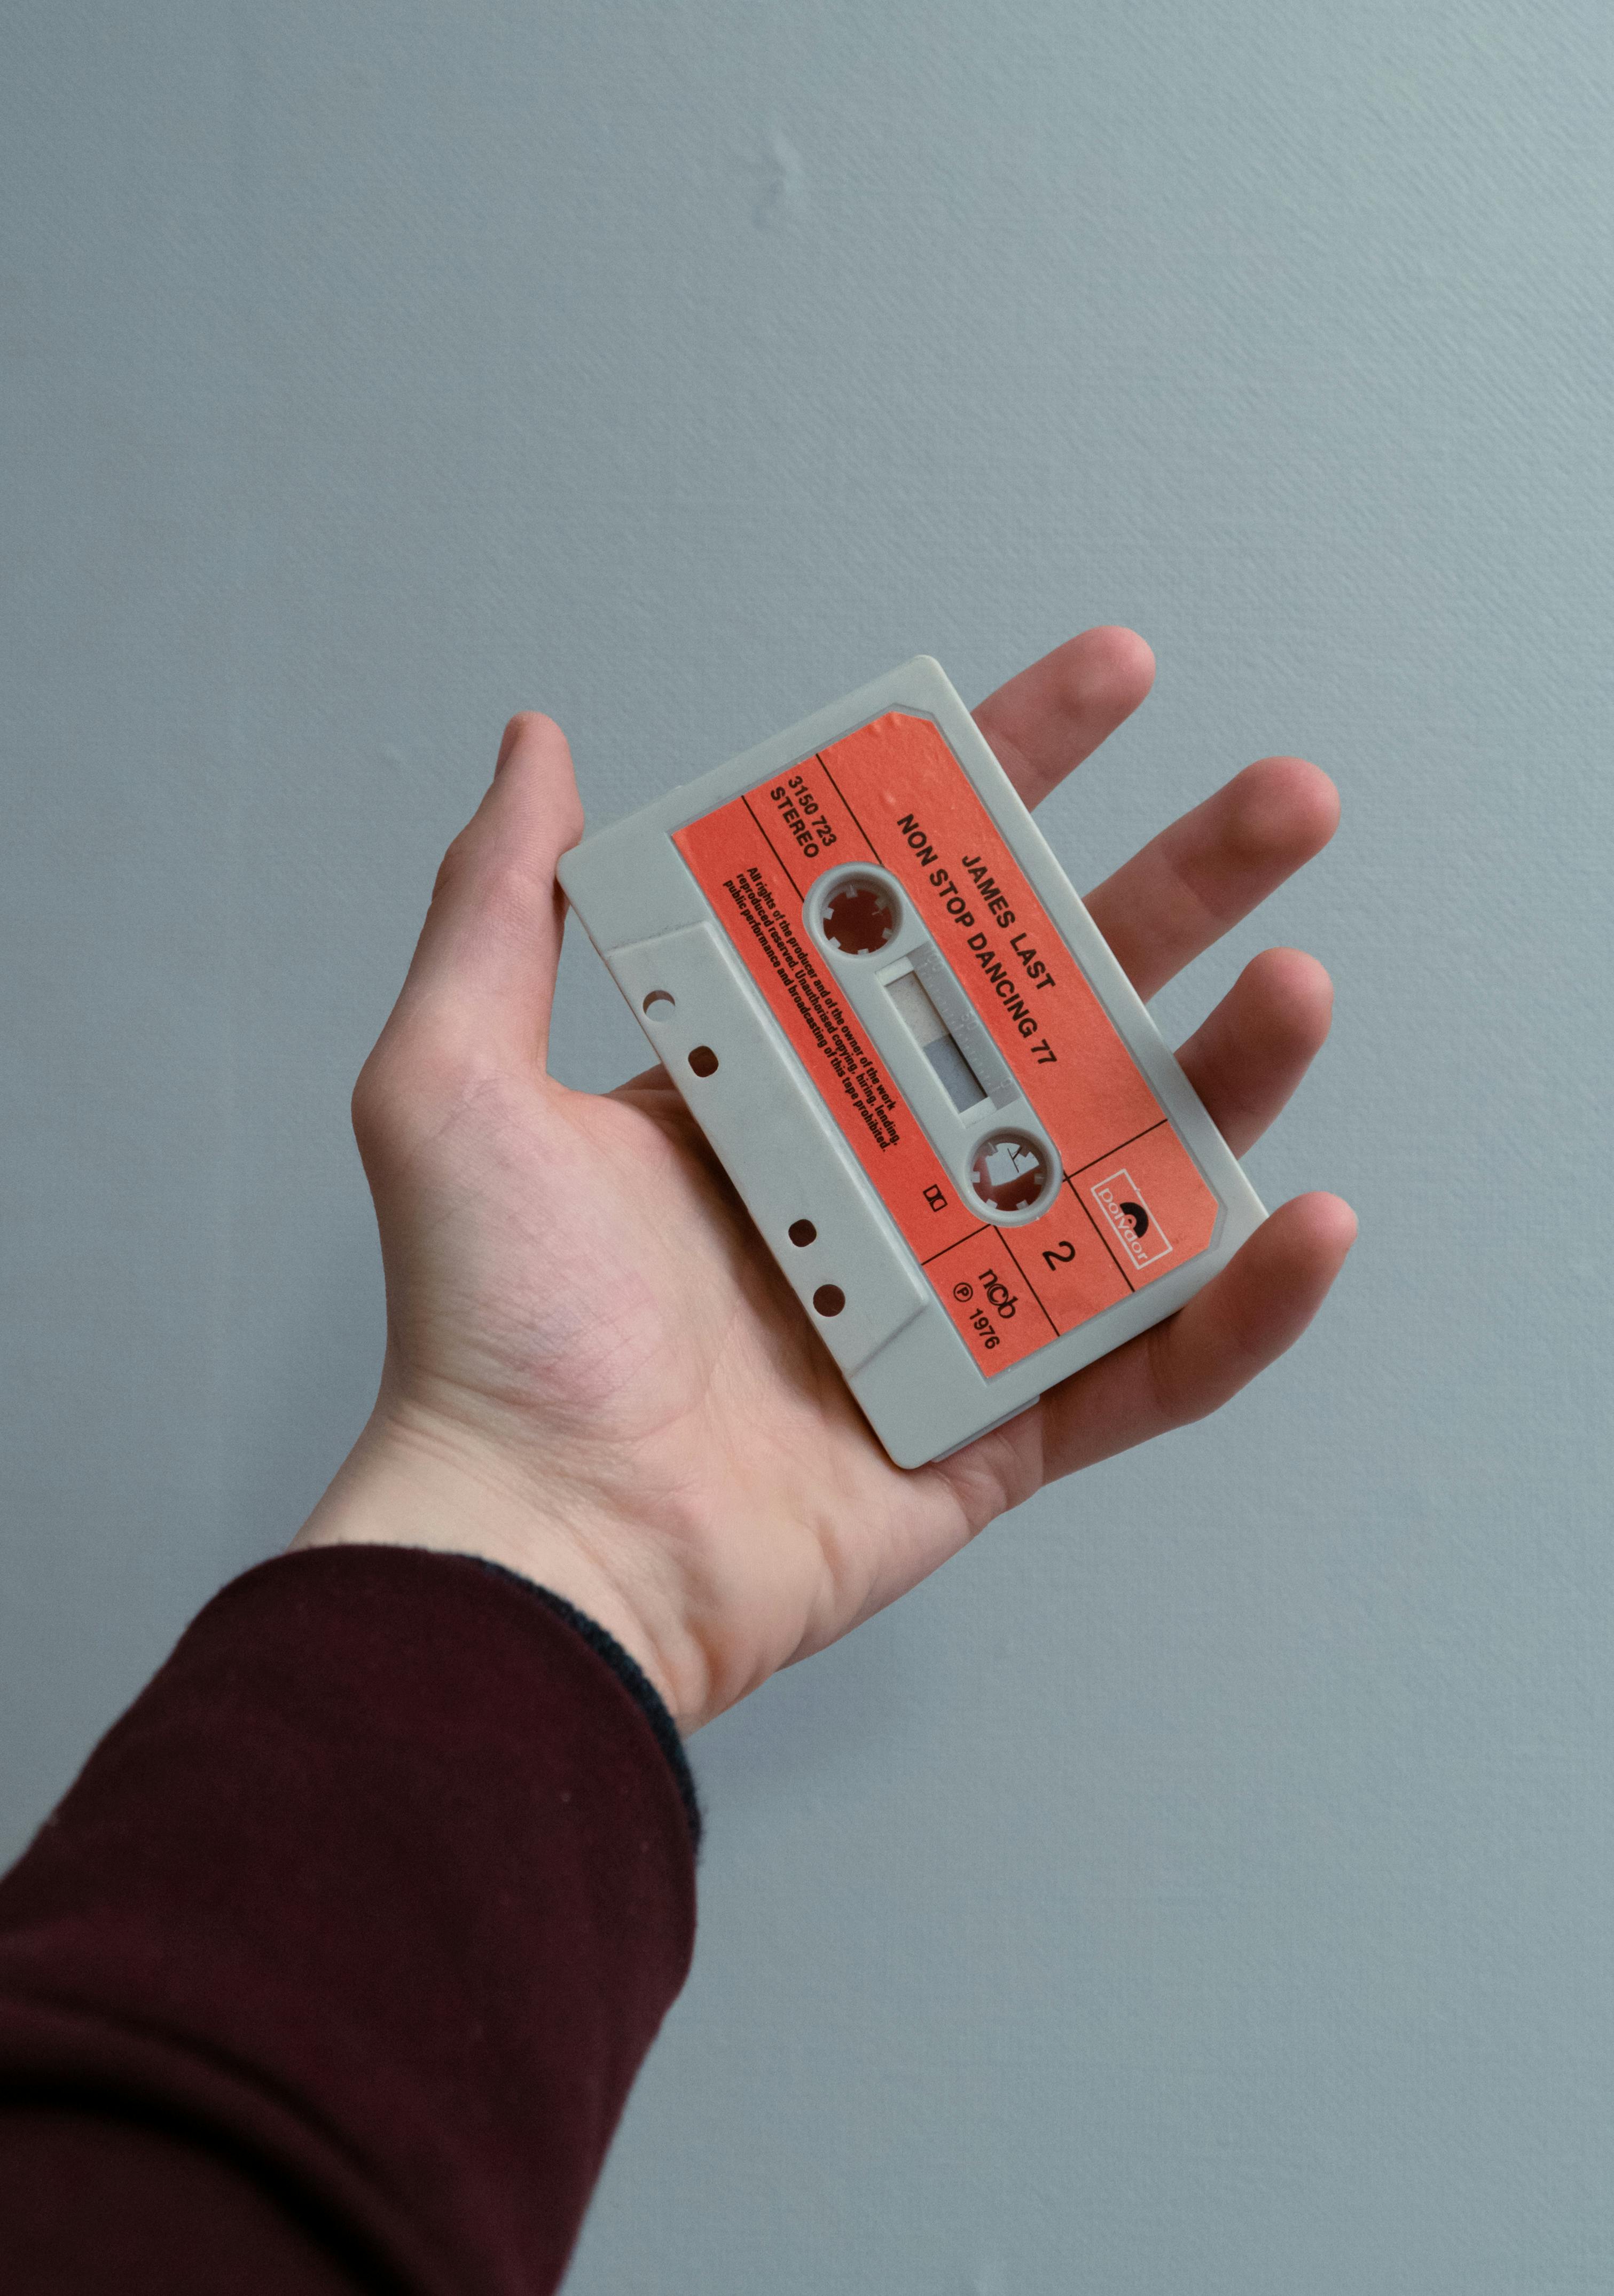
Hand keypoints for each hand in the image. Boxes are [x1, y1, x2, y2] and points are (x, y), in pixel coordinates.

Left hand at [294, 630, 1354, 1730]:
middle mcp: (876, 1167)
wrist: (538, 1544)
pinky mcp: (1003, 1422)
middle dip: (1179, 895)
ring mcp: (954, 1291)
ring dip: (1234, 1076)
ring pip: (1130, 1166)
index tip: (1111, 676)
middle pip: (1060, 1005)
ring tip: (1296, 985)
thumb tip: (539, 747)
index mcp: (778, 1078)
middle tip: (1283, 800)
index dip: (1017, 779)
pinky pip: (1149, 1362)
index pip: (919, 898)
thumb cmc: (488, 1329)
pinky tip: (1308, 1224)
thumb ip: (502, 907)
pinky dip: (1240, 1310)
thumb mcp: (457, 1081)